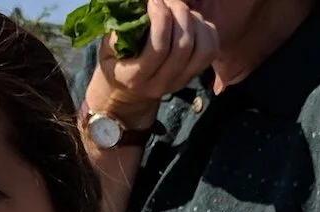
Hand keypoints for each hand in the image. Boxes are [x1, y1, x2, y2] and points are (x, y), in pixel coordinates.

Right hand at [87, 0, 217, 126]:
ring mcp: (181, 81)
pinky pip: (211, 50)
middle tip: (167, 0)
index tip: (153, 0)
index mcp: (137, 77)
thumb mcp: (108, 49)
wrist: (129, 94)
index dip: (160, 17)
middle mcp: (162, 83)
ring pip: (202, 49)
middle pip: (184, 45)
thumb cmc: (116, 63)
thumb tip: (136, 6)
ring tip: (179, 10)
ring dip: (194, 21)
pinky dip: (205, 29)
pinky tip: (191, 21)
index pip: (159, 48)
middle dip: (178, 13)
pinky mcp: (194, 75)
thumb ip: (118, 32)